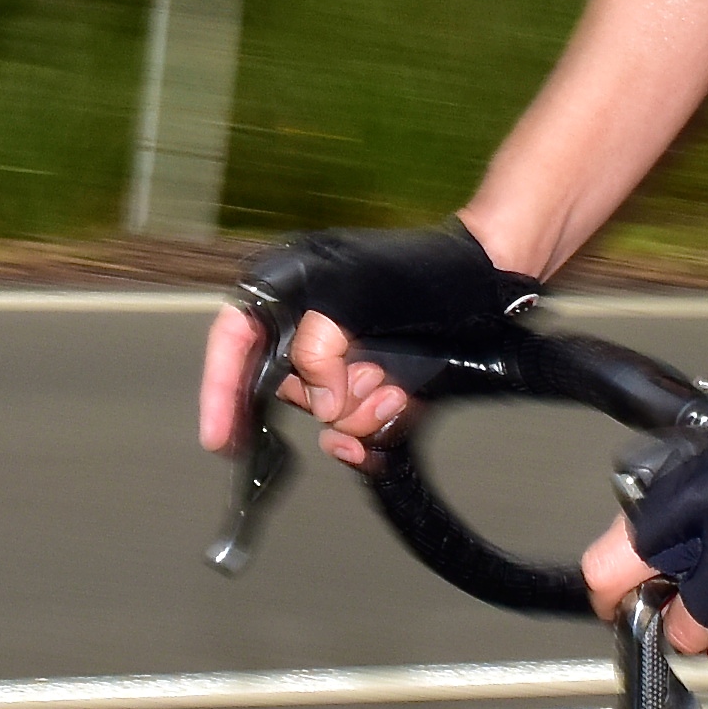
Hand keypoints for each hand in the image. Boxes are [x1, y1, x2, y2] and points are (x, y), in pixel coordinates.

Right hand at [195, 223, 541, 466]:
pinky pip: (357, 434)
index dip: (220, 391)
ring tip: (394, 386)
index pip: (233, 342)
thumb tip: (319, 402)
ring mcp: (344, 364)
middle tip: (363, 386)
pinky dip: (373, 436)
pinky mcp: (377, 391)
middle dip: (321, 400)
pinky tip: (397, 409)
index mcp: (289, 294)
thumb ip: (316, 345)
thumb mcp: (351, 291)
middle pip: (283, 389)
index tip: (220, 439)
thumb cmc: (421, 269)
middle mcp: (310, 333)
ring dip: (359, 413)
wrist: (487, 282)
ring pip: (325, 416)